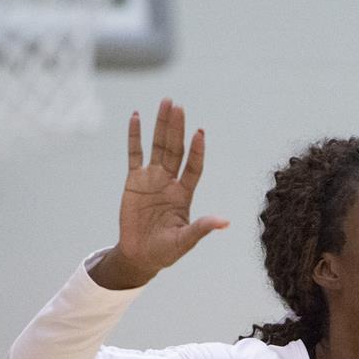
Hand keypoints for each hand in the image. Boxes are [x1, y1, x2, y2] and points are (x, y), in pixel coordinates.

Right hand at [91, 98, 228, 289]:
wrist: (140, 255)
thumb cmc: (165, 251)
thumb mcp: (185, 241)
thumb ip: (201, 228)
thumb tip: (224, 223)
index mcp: (184, 194)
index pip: (193, 167)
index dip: (197, 151)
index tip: (200, 132)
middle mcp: (170, 181)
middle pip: (175, 149)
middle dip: (177, 128)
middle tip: (178, 106)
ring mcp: (151, 178)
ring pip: (157, 146)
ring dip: (161, 125)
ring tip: (166, 103)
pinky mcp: (133, 180)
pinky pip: (134, 154)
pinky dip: (134, 136)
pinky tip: (136, 116)